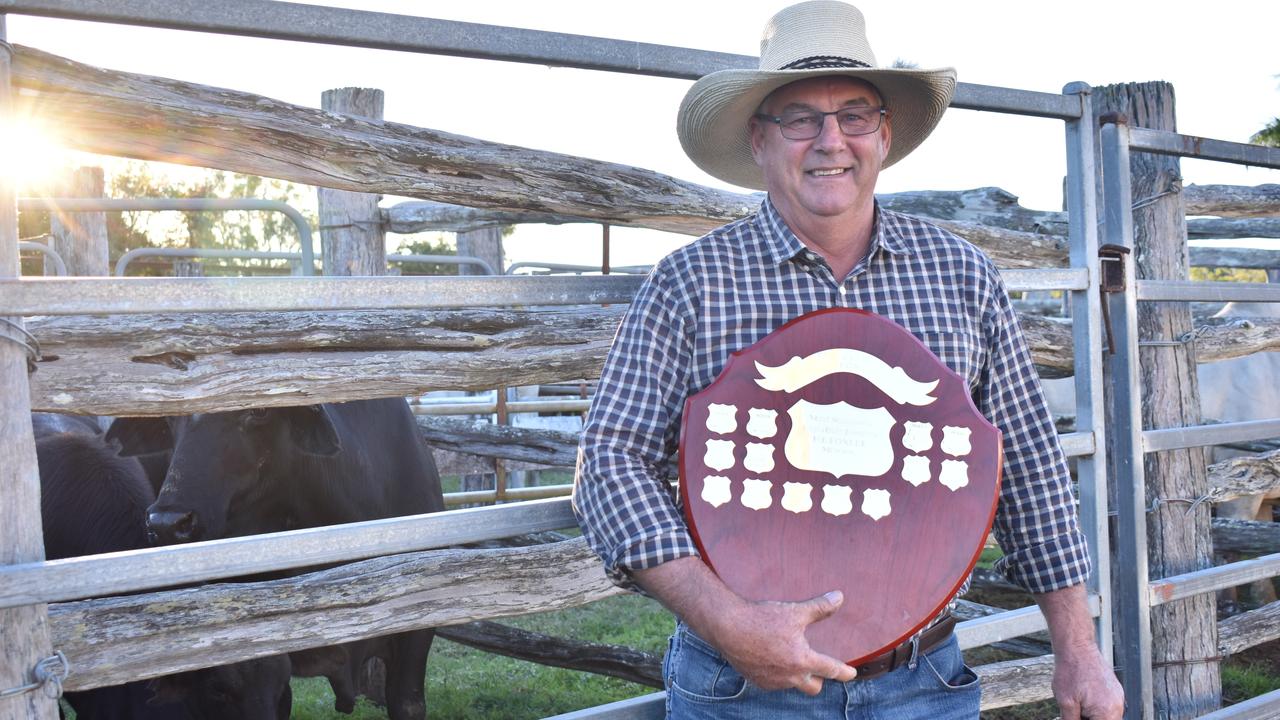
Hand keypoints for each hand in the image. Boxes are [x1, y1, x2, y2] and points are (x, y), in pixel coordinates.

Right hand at [705, 590, 857, 695]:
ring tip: (791, 658)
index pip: (830, 669)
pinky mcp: (757, 681)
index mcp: (802, 660)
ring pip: (792, 684)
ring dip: (796, 675)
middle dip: (819, 679)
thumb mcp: (794, 611)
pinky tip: (772, 659)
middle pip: (814, 687)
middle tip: (819, 667)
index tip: (851, 673)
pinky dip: (778, 674)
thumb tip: (839, 597)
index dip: (844, 672)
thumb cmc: (762, 619)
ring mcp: (773, 681)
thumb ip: (819, 608)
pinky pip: (775, 682)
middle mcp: (790, 676)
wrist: (728, 628)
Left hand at [1052, 642, 1123, 719]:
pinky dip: (1097, 706)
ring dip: (1093, 714)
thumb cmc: (1071, 671)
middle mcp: (1118, 706)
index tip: (1077, 716)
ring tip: (1079, 703)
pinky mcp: (1115, 689)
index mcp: (1107, 712)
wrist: (1077, 648)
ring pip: (1107, 715)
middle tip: (1076, 711)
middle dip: (1089, 718)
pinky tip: (1083, 697)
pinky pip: (1108, 705)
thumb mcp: (1066, 702)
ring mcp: (1118, 696)